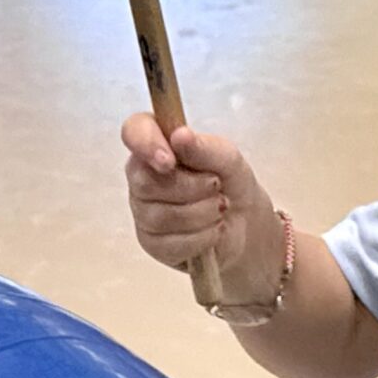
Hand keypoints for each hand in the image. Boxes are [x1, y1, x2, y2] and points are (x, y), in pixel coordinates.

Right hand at [121, 114, 278, 289]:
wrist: (244, 220)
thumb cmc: (229, 180)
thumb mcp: (227, 158)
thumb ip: (204, 147)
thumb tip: (179, 136)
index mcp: (155, 145)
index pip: (133, 133)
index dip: (146, 144)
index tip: (169, 160)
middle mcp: (141, 178)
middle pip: (145, 184)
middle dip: (191, 188)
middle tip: (216, 185)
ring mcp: (143, 213)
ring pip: (160, 217)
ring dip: (202, 213)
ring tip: (220, 208)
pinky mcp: (153, 244)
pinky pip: (171, 244)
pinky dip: (203, 237)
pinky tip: (214, 229)